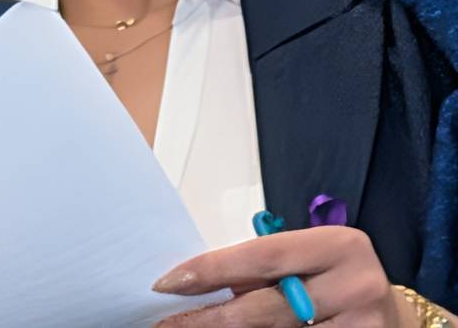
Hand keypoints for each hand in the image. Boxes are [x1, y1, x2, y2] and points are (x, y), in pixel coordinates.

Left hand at [152, 227, 407, 325]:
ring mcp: (362, 327)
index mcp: (337, 246)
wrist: (396, 317)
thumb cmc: (339, 280)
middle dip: (210, 318)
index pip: (260, 256)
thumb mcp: (307, 261)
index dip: (210, 271)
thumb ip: (261, 269)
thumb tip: (195, 281)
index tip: (169, 283)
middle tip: (171, 321)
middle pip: (265, 309)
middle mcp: (355, 286)